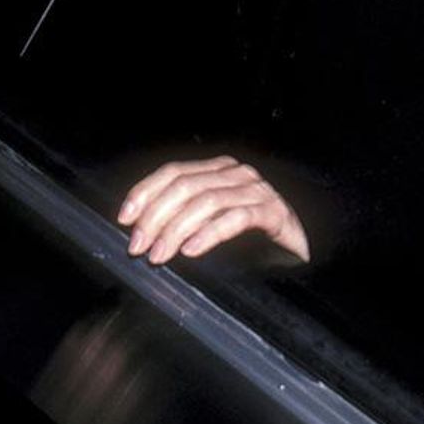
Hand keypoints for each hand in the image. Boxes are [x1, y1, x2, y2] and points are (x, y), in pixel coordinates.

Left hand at [116, 155, 309, 264]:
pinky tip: (191, 250)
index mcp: (218, 170)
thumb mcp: (211, 220)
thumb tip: (140, 228)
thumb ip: (184, 216)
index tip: (125, 218)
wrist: (298, 248)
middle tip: (138, 246)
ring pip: (206, 202)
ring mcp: (256, 191)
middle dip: (155, 216)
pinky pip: (235, 219)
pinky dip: (208, 234)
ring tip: (159, 254)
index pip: (173, 172)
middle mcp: (236, 174)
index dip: (145, 192)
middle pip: (185, 186)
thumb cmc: (250, 236)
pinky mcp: (272, 212)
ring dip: (175, 230)